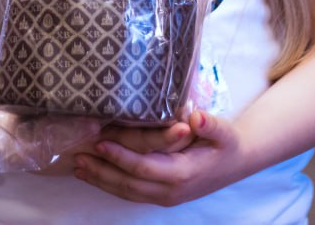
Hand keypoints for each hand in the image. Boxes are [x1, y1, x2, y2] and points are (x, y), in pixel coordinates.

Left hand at [73, 111, 243, 205]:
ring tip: (78, 167)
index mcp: (183, 173)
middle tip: (77, 156)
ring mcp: (165, 196)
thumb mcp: (223, 131)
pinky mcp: (161, 196)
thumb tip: (195, 117)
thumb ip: (209, 124)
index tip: (101, 142)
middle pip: (129, 184)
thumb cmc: (227, 143)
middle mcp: (171, 190)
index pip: (144, 167)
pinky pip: (131, 193)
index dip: (121, 156)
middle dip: (101, 171)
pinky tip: (94, 176)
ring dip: (101, 181)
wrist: (237, 163)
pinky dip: (110, 186)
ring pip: (127, 192)